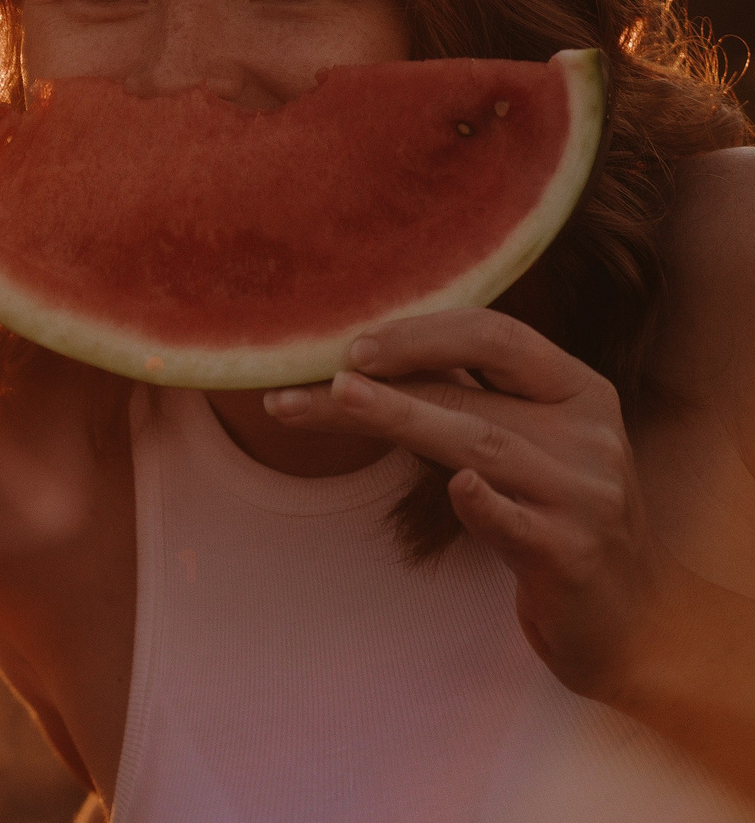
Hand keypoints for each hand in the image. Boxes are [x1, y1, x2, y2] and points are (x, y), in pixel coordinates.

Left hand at [263, 308, 669, 700]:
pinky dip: (483, 503)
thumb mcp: (527, 440)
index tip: (353, 345)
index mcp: (579, 390)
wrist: (631, 615)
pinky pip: (516, 522)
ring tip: (339, 400)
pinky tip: (458, 488)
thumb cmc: (553, 510)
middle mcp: (589, 435)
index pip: (498, 337)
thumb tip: (364, 349)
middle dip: (385, 383)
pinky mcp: (572, 555)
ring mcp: (586, 496)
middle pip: (472, 395)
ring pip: (481, 445)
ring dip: (403, 418)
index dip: (424, 334)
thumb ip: (467, 392)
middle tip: (318, 377)